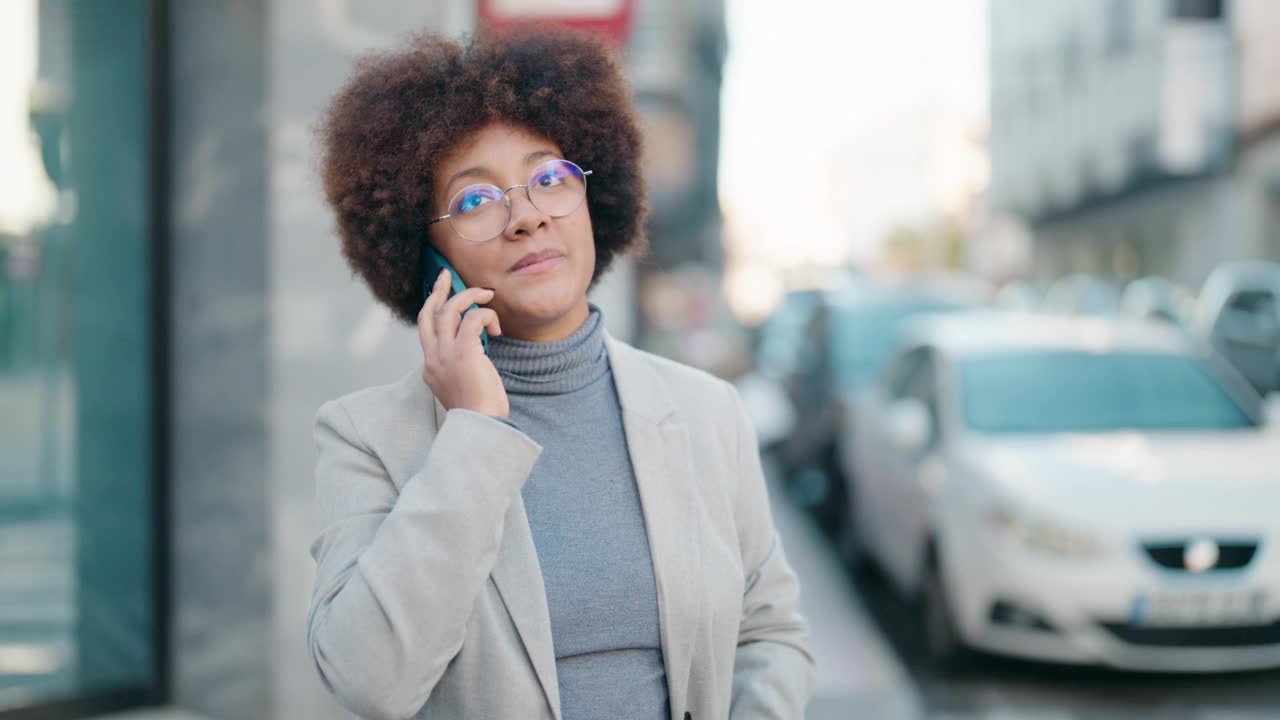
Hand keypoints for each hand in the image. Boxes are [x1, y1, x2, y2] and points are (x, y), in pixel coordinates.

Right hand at [417, 269, 508, 417]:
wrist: (480, 427)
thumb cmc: (478, 412)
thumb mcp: (461, 387)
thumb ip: (459, 367)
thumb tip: (473, 351)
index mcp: (430, 367)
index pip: (426, 329)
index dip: (434, 308)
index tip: (442, 294)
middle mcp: (433, 358)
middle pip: (428, 313)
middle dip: (437, 290)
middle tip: (446, 274)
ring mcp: (445, 355)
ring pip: (450, 310)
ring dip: (469, 297)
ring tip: (487, 295)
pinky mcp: (464, 353)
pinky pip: (472, 319)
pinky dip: (486, 315)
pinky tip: (497, 327)